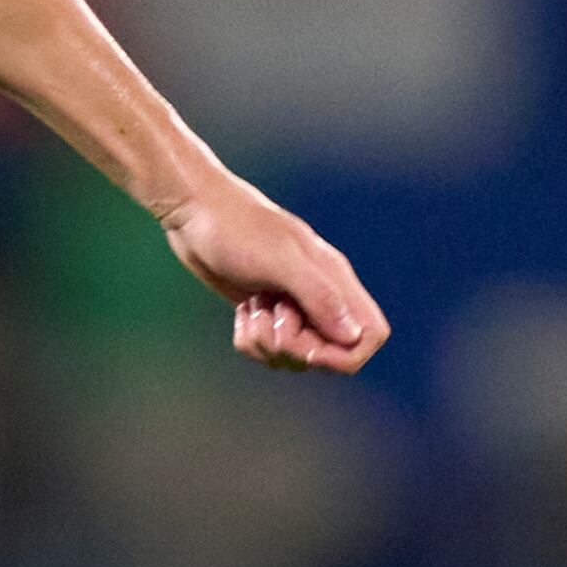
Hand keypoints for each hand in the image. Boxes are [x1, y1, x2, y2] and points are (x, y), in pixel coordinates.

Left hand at [157, 177, 388, 372]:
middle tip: (270, 318)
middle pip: (329, 353)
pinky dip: (250, 340)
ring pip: (294, 356)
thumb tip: (353, 336)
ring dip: (266, 344)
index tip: (308, 350)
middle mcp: (319, 295)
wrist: (196, 210)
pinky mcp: (264, 311)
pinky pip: (267, 350)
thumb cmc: (237, 229)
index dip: (345, 356)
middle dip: (295, 350)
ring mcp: (291, 305)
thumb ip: (319, 296)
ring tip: (253, 307)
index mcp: (335, 280)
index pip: (371, 334)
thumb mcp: (279, 262)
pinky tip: (242, 310)